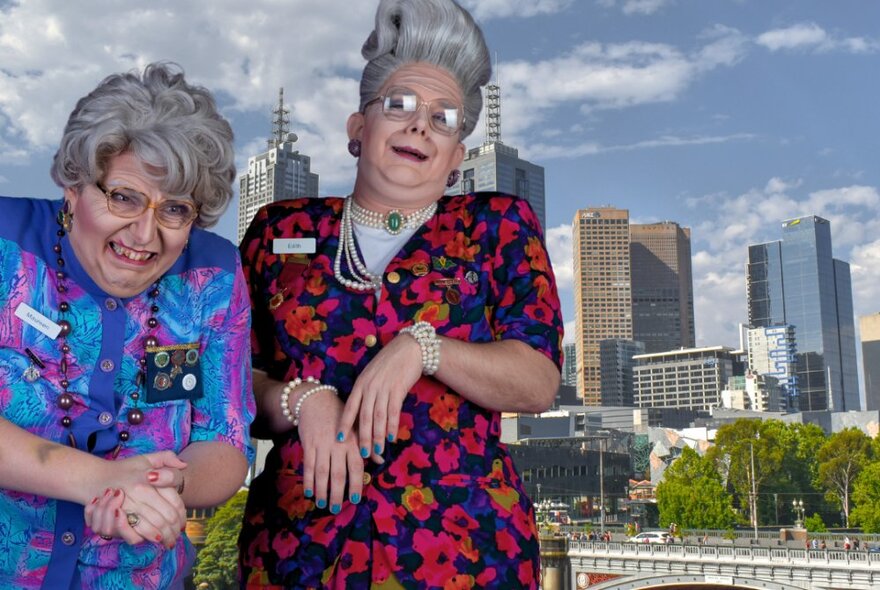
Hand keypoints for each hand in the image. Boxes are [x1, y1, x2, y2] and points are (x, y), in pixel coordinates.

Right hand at [85, 451, 186, 546]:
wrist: (96, 478)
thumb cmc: (125, 470)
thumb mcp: (146, 458)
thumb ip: (167, 457)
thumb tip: (184, 465)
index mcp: (149, 477)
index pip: (174, 501)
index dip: (182, 515)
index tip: (183, 523)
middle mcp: (139, 491)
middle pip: (167, 516)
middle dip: (175, 530)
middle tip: (178, 535)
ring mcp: (128, 505)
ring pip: (154, 526)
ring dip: (165, 537)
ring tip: (169, 541)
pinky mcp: (117, 518)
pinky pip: (135, 533)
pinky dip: (147, 538)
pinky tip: (154, 539)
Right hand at [297, 386, 363, 513]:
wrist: (316, 400)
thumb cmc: (340, 416)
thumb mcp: (357, 427)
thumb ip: (367, 445)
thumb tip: (381, 460)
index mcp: (352, 442)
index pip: (356, 467)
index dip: (356, 484)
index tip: (355, 500)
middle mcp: (338, 445)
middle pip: (339, 473)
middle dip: (338, 493)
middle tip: (336, 509)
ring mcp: (322, 445)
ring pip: (322, 472)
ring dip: (322, 490)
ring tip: (323, 504)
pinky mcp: (308, 444)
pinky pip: (308, 466)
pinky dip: (308, 480)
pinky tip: (308, 493)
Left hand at [337, 333, 421, 460]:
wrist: (408, 349)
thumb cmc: (389, 363)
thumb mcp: (371, 374)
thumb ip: (366, 391)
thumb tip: (362, 413)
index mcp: (361, 383)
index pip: (350, 407)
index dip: (345, 424)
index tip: (340, 439)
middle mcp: (370, 386)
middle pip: (364, 416)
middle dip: (363, 437)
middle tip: (363, 454)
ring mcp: (384, 388)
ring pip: (378, 417)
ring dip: (378, 436)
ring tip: (377, 451)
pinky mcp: (398, 389)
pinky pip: (393, 411)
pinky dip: (392, 426)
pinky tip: (391, 438)